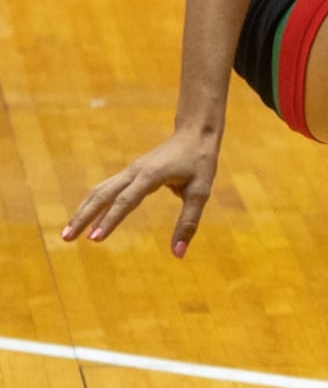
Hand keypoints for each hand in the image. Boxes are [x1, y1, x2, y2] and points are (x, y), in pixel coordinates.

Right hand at [65, 127, 220, 256]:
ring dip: (83, 211)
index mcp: (151, 176)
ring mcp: (130, 171)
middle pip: (102, 195)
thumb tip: (179, 254)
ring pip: (100, 191)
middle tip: (66, 238)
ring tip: (68, 232)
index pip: (125, 201)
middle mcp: (134, 172)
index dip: (109, 220)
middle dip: (83, 217)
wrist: (195, 133)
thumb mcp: (200, 193)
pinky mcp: (130, 173)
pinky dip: (94, 204)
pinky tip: (88, 219)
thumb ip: (188, 223)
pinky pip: (107, 190)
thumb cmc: (200, 162)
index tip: (94, 239)